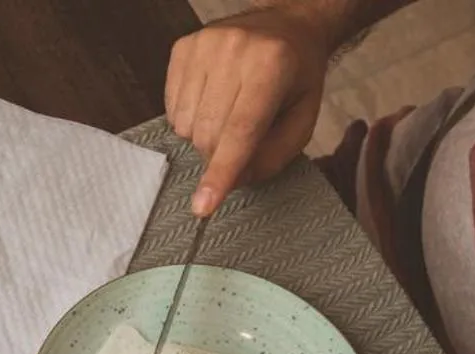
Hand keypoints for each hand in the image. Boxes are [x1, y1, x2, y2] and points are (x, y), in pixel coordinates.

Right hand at [167, 6, 335, 215]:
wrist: (285, 25)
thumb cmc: (296, 78)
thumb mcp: (303, 120)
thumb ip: (272, 157)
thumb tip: (232, 182)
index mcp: (273, 64)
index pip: (240, 131)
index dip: (221, 172)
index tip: (203, 207)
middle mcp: (234, 49)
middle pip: (208, 133)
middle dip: (218, 155)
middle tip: (238, 144)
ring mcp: (203, 45)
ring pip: (185, 125)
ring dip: (202, 136)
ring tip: (226, 114)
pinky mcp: (182, 48)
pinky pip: (171, 109)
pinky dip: (188, 118)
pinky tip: (210, 101)